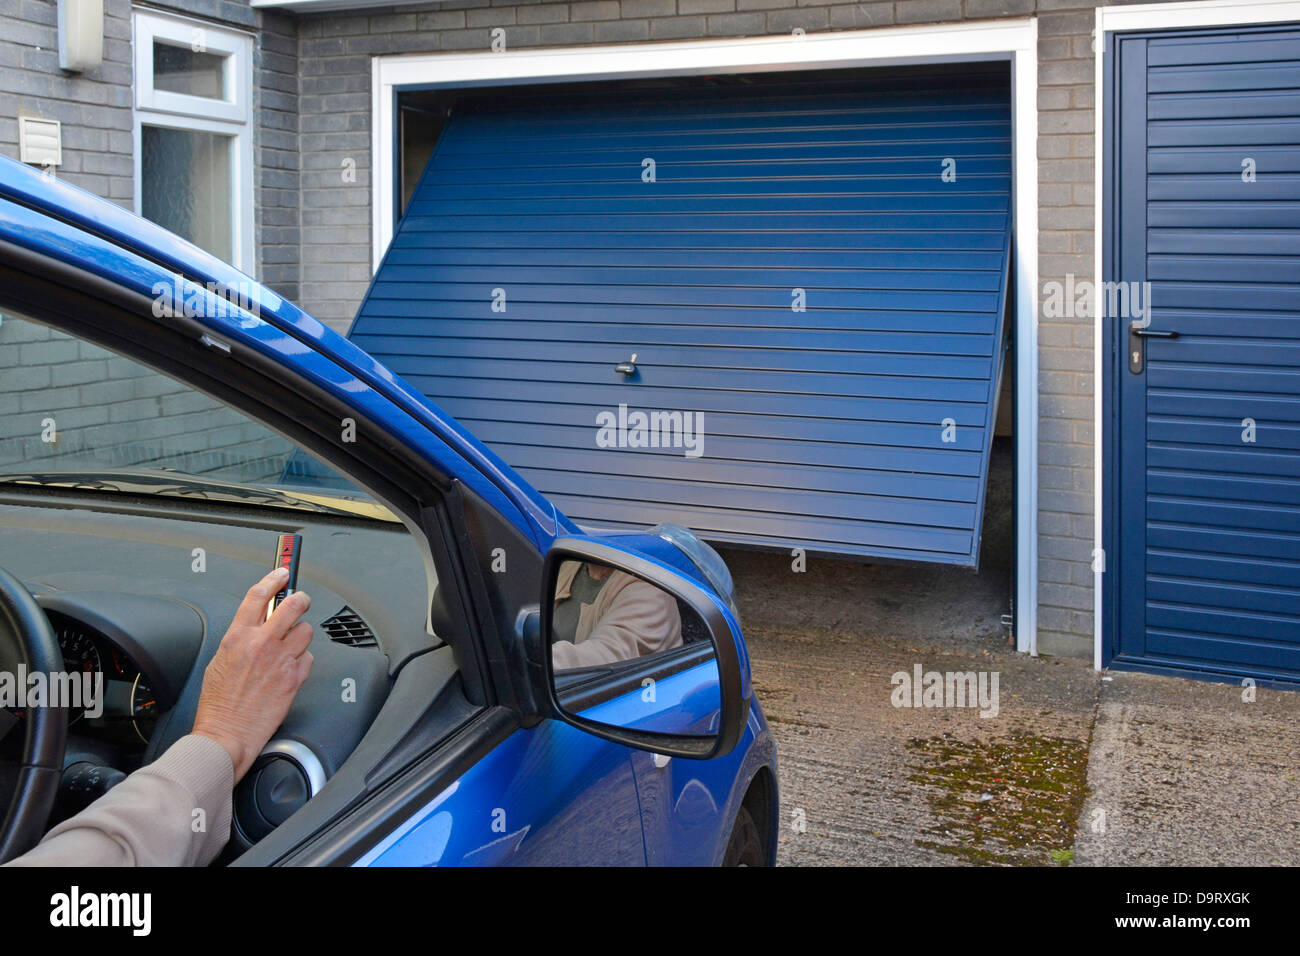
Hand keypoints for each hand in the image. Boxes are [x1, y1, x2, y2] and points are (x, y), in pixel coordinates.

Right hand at [192, 567, 313, 781]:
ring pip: (306, 631)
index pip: (259, 595)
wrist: (226, 734)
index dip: (274, 578)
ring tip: (290, 648)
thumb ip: (240, 639)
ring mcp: (281, 660)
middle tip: (301, 600)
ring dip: (300, 636)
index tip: (283, 571)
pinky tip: (289, 670)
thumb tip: (256, 626)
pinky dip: (302, 661)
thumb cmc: (218, 704)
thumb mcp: (220, 661)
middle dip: (301, 599)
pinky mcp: (295, 678)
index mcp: (238, 637)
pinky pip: (309, 658)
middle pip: (293, 604)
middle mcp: (262, 644)